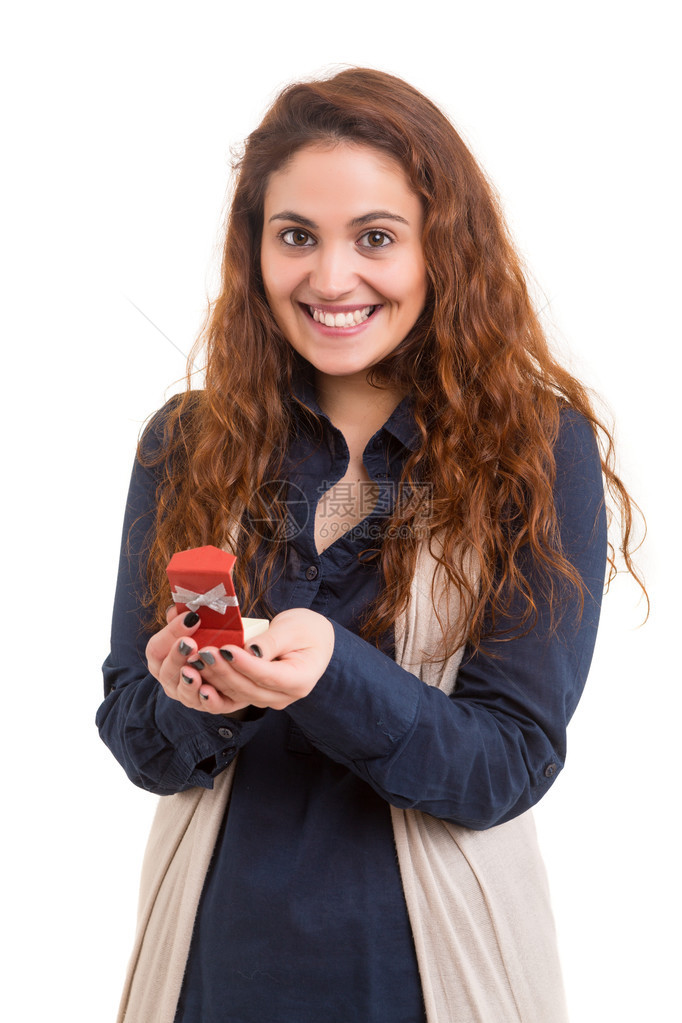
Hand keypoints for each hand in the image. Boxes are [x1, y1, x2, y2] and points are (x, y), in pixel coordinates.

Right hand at [145, 604, 207, 708]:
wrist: (235, 666)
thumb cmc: (210, 643)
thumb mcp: (201, 628)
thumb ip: (186, 619)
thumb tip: (176, 607)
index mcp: (163, 660)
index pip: (155, 648)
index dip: (170, 633)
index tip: (190, 618)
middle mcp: (171, 680)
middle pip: (166, 671)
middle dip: (177, 656)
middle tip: (190, 643)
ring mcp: (188, 696)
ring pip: (183, 692)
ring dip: (188, 681)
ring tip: (194, 671)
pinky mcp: (210, 706)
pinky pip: (207, 707)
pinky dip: (207, 700)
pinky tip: (209, 691)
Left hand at [165, 608, 334, 715]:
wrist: (313, 641)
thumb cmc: (306, 630)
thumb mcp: (293, 628)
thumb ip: (271, 641)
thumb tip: (249, 651)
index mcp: (301, 680)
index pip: (269, 676)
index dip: (245, 665)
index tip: (225, 649)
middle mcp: (284, 696)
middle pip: (249, 688)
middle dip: (224, 671)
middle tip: (203, 652)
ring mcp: (269, 699)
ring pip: (238, 693)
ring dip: (215, 677)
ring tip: (197, 658)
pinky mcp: (256, 695)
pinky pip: (233, 693)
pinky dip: (216, 682)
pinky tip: (199, 672)